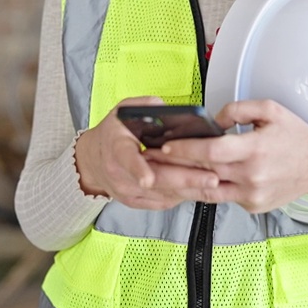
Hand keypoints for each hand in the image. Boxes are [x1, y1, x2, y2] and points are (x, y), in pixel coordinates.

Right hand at [74, 96, 220, 210]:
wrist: (92, 160)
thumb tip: (165, 108)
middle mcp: (120, 173)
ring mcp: (127, 190)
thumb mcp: (123, 111)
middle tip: (211, 178)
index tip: (148, 178)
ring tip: (214, 183)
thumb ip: (144, 106)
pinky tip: (200, 189)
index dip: (138, 169)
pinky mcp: (135, 202)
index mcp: (116, 147)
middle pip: (155, 180)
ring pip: (162, 194)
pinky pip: (162, 202)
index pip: (126, 159)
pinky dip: (182, 196)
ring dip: (190, 189)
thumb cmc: (113, 134)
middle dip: (186, 179)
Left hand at [147, 99, 307, 213]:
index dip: (185, 149)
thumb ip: (238, 110)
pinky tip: (193, 180)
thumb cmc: (298, 138)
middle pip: (204, 172)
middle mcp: (252, 175)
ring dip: (186, 181)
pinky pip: (223, 197)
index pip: (211, 151)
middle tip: (153, 160)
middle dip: (175, 165)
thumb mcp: (271, 110)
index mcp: (255, 149)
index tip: (165, 145)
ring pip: (209, 190)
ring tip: (165, 172)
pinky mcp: (253, 206)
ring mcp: (252, 194)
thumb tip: (214, 119)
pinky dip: (208, 188)